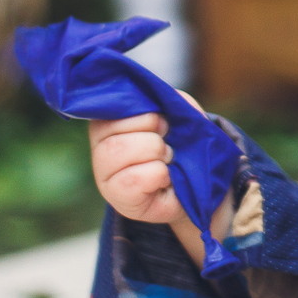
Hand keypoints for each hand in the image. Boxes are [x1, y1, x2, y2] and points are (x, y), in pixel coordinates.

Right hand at [88, 92, 203, 224]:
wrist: (197, 185)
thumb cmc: (181, 147)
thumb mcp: (180, 116)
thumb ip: (170, 100)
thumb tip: (165, 99)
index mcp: (109, 122)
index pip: (114, 108)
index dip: (146, 115)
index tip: (163, 123)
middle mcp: (99, 148)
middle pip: (116, 129)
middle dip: (153, 135)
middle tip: (166, 146)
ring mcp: (104, 175)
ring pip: (123, 150)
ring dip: (157, 154)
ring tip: (165, 161)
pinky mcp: (117, 198)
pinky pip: (136, 178)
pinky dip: (159, 175)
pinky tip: (163, 179)